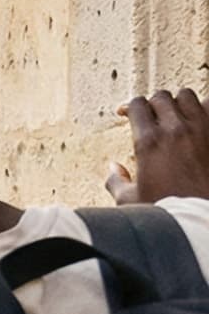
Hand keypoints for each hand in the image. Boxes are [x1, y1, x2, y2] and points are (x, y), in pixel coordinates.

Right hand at [109, 88, 208, 204]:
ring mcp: (201, 129)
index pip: (136, 105)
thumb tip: (113, 168)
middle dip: (152, 103)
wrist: (202, 218)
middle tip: (151, 116)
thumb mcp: (130, 200)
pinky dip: (203, 108)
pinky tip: (198, 119)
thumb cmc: (169, 211)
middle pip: (161, 96)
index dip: (129, 107)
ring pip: (187, 95)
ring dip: (179, 102)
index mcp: (148, 142)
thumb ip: (115, 181)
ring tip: (176, 114)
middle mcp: (174, 129)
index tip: (127, 114)